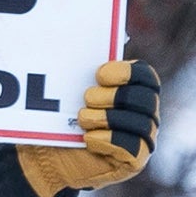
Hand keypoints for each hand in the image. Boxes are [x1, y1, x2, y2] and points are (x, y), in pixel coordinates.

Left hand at [16, 57, 163, 196]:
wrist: (49, 156)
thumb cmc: (63, 120)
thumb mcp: (71, 91)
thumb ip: (90, 66)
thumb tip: (120, 35)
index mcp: (136, 92)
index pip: (146, 76)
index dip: (126, 73)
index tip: (99, 75)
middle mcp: (146, 115)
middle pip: (144, 99)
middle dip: (113, 97)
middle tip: (87, 99)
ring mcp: (144, 139)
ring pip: (139, 124)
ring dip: (106, 119)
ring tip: (83, 120)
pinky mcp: (136, 161)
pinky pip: (132, 148)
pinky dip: (108, 140)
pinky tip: (88, 138)